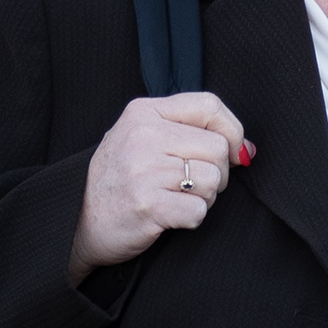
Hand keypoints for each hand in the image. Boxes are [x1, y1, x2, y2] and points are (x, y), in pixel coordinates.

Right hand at [70, 90, 249, 280]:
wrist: (80, 221)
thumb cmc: (120, 180)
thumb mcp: (145, 139)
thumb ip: (191, 133)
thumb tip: (248, 150)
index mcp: (143, 112)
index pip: (210, 105)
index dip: (233, 131)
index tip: (233, 152)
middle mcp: (143, 135)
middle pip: (218, 147)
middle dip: (217, 173)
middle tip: (191, 185)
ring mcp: (144, 169)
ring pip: (213, 180)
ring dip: (204, 197)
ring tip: (176, 199)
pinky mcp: (147, 204)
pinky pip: (199, 210)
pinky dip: (191, 218)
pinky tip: (169, 216)